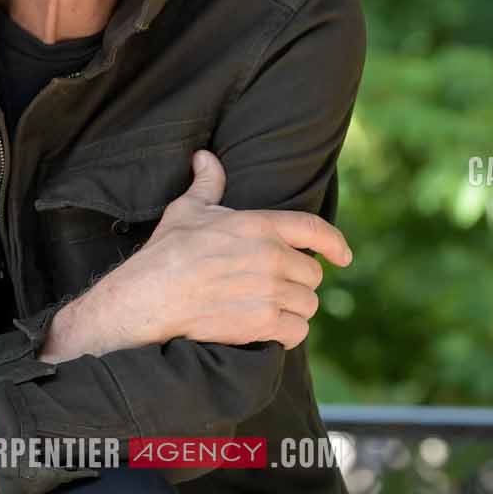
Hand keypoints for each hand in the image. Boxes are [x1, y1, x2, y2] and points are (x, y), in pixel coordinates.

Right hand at [44, 150, 350, 359]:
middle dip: (298, 283)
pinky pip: (297, 332)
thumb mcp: (187, 210)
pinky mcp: (263, 323)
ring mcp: (270, 291)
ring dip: (293, 311)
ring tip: (270, 311)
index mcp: (260, 225)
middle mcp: (272, 256)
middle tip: (275, 290)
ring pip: (307, 305)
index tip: (344, 257)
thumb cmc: (165, 254)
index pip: (314, 229)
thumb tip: (205, 157)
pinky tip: (270, 332)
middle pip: (312, 274)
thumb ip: (207, 184)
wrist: (148, 298)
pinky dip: (288, 335)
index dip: (335, 244)